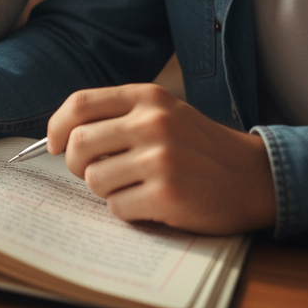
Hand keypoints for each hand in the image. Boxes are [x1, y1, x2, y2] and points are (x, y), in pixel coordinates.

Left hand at [47, 84, 276, 234]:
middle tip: (92, 172)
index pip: (80, 104)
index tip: (53, 144)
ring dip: (105, 189)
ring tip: (130, 186)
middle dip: (75, 164)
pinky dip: (126, 209)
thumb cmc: (197, 145)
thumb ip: (117, 115)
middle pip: (79, 144)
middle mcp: (152, 123)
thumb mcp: (162, 112)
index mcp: (146, 97)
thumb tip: (61, 137)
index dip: (57, 126)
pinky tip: (149, 203)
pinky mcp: (168, 195)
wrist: (253, 175)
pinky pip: (117, 207)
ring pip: (94, 180)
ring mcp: (160, 159)